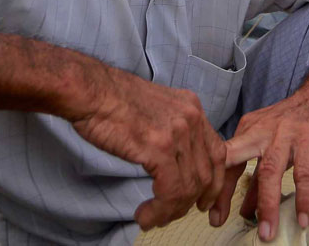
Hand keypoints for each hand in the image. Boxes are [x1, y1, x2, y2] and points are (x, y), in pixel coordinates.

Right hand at [69, 66, 227, 229]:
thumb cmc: (111, 99)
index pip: (218, 152)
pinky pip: (170, 191)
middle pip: (207, 173)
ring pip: (189, 187)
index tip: (208, 204)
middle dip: (193, 202)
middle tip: (173, 215)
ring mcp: (177, 133)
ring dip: (171, 211)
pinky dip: (160, 210)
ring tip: (152, 218)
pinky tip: (145, 215)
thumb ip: (173, 131)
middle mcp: (191, 118)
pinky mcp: (160, 148)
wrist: (89, 91)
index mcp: (192, 107)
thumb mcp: (155, 109)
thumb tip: (178, 165)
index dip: (215, 183)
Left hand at [220, 84, 308, 240]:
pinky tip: (302, 217)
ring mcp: (284, 133)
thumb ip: (258, 175)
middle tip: (217, 221)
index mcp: (247, 131)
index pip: (224, 160)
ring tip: (267, 232)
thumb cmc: (295, 123)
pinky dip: (303, 197)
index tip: (210, 214)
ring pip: (269, 171)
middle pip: (234, 161)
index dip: (216, 188)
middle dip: (224, 192)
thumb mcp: (271, 145)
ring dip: (266, 204)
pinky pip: (305, 172)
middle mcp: (260, 131)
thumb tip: (246, 210)